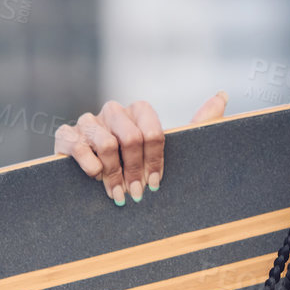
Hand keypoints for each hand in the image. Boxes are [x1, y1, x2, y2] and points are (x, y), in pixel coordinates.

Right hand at [54, 91, 227, 204]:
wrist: (96, 189)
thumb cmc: (140, 170)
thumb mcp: (174, 151)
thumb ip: (199, 123)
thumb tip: (223, 95)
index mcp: (138, 112)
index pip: (151, 130)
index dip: (155, 160)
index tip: (155, 185)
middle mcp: (113, 112)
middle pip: (129, 137)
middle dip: (135, 171)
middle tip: (137, 195)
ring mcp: (88, 122)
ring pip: (104, 142)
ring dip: (113, 174)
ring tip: (117, 194)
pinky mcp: (65, 136)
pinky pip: (75, 143)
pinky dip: (88, 164)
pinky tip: (94, 178)